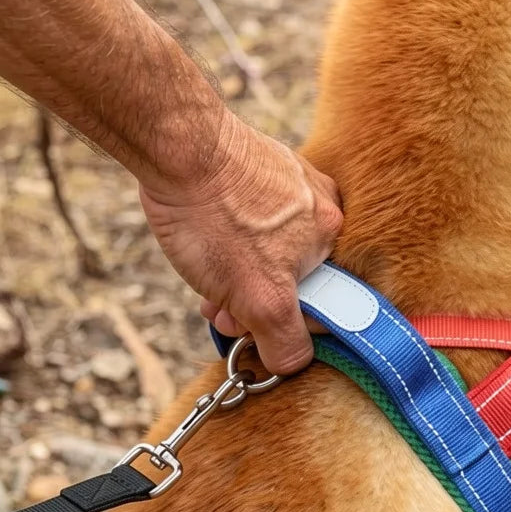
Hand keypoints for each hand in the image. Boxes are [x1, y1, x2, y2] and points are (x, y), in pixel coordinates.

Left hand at [138, 115, 342, 374]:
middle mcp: (322, 206)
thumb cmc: (216, 218)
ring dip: (238, 276)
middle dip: (255, 301)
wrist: (177, 146)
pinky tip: (203, 242)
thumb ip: (285, 339)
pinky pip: (254, 218)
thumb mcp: (257, 298)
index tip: (247, 328)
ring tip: (203, 279)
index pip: (323, 300)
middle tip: (219, 309)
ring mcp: (292, 182)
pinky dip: (230, 239)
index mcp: (333, 235)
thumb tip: (295, 364)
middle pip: (294, 276)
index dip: (282, 324)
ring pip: (271, 250)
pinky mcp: (261, 165)